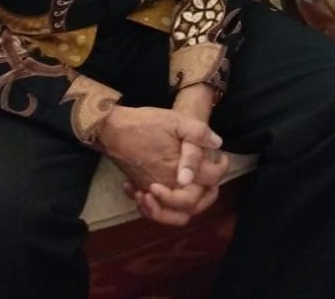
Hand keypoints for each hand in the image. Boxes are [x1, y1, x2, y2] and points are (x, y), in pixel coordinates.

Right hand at [125, 86, 237, 225]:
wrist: (111, 130)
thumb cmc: (144, 124)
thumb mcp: (175, 120)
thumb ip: (198, 132)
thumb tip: (217, 143)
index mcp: (179, 169)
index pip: (209, 180)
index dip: (221, 169)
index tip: (222, 159)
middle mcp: (166, 185)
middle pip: (193, 205)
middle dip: (206, 194)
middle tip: (210, 178)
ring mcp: (151, 191)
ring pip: (172, 215)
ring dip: (185, 207)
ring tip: (191, 189)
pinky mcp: (140, 189)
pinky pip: (154, 210)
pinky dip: (162, 208)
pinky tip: (168, 190)